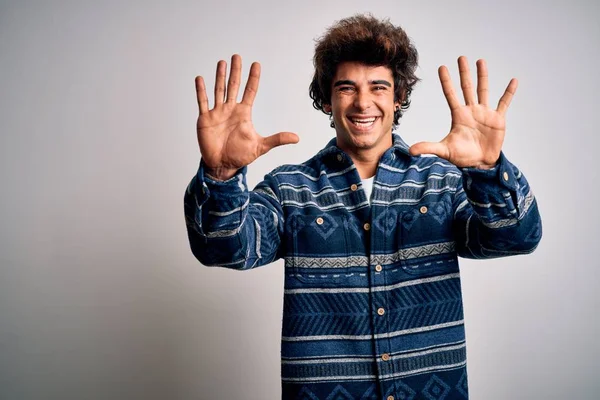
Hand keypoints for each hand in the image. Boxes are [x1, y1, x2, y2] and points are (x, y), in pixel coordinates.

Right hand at [195, 54, 298, 179]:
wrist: (222, 165)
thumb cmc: (240, 155)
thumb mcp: (261, 146)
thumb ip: (277, 139)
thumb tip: (297, 138)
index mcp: (243, 113)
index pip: (250, 91)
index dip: (253, 78)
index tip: (256, 64)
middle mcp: (230, 110)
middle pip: (233, 86)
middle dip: (235, 72)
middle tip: (237, 56)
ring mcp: (217, 113)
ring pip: (219, 90)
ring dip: (220, 77)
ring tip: (222, 63)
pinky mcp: (205, 119)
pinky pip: (203, 102)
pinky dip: (201, 91)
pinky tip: (200, 79)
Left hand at [409, 56, 516, 168]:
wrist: (480, 164)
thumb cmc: (462, 156)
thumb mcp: (444, 151)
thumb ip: (428, 147)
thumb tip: (410, 150)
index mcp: (458, 115)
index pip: (450, 94)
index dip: (446, 81)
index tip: (442, 67)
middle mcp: (471, 110)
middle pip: (466, 88)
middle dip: (464, 73)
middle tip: (461, 58)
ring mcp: (485, 113)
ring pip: (483, 90)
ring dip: (483, 76)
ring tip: (480, 61)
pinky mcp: (498, 119)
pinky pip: (504, 103)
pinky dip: (509, 92)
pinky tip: (514, 81)